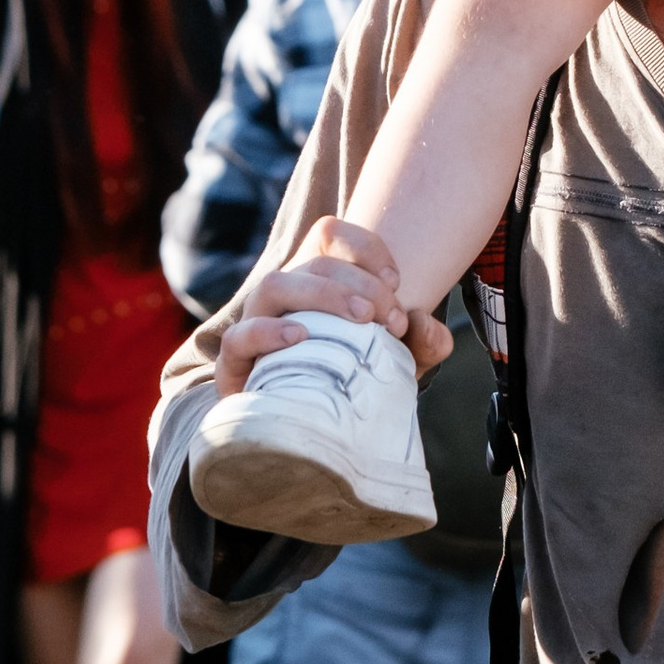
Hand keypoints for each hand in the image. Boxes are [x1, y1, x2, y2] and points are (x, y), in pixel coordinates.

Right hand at [214, 216, 455, 397]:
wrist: (322, 431)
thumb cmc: (360, 383)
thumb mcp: (403, 361)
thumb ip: (426, 341)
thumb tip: (421, 321)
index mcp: (318, 279)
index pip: (329, 232)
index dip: (366, 247)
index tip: (397, 282)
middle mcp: (286, 295)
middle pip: (315, 261)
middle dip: (362, 284)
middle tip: (393, 319)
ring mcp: (257, 324)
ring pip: (274, 284)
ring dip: (323, 295)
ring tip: (361, 320)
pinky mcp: (237, 364)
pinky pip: (238, 337)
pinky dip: (267, 332)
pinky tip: (301, 338)